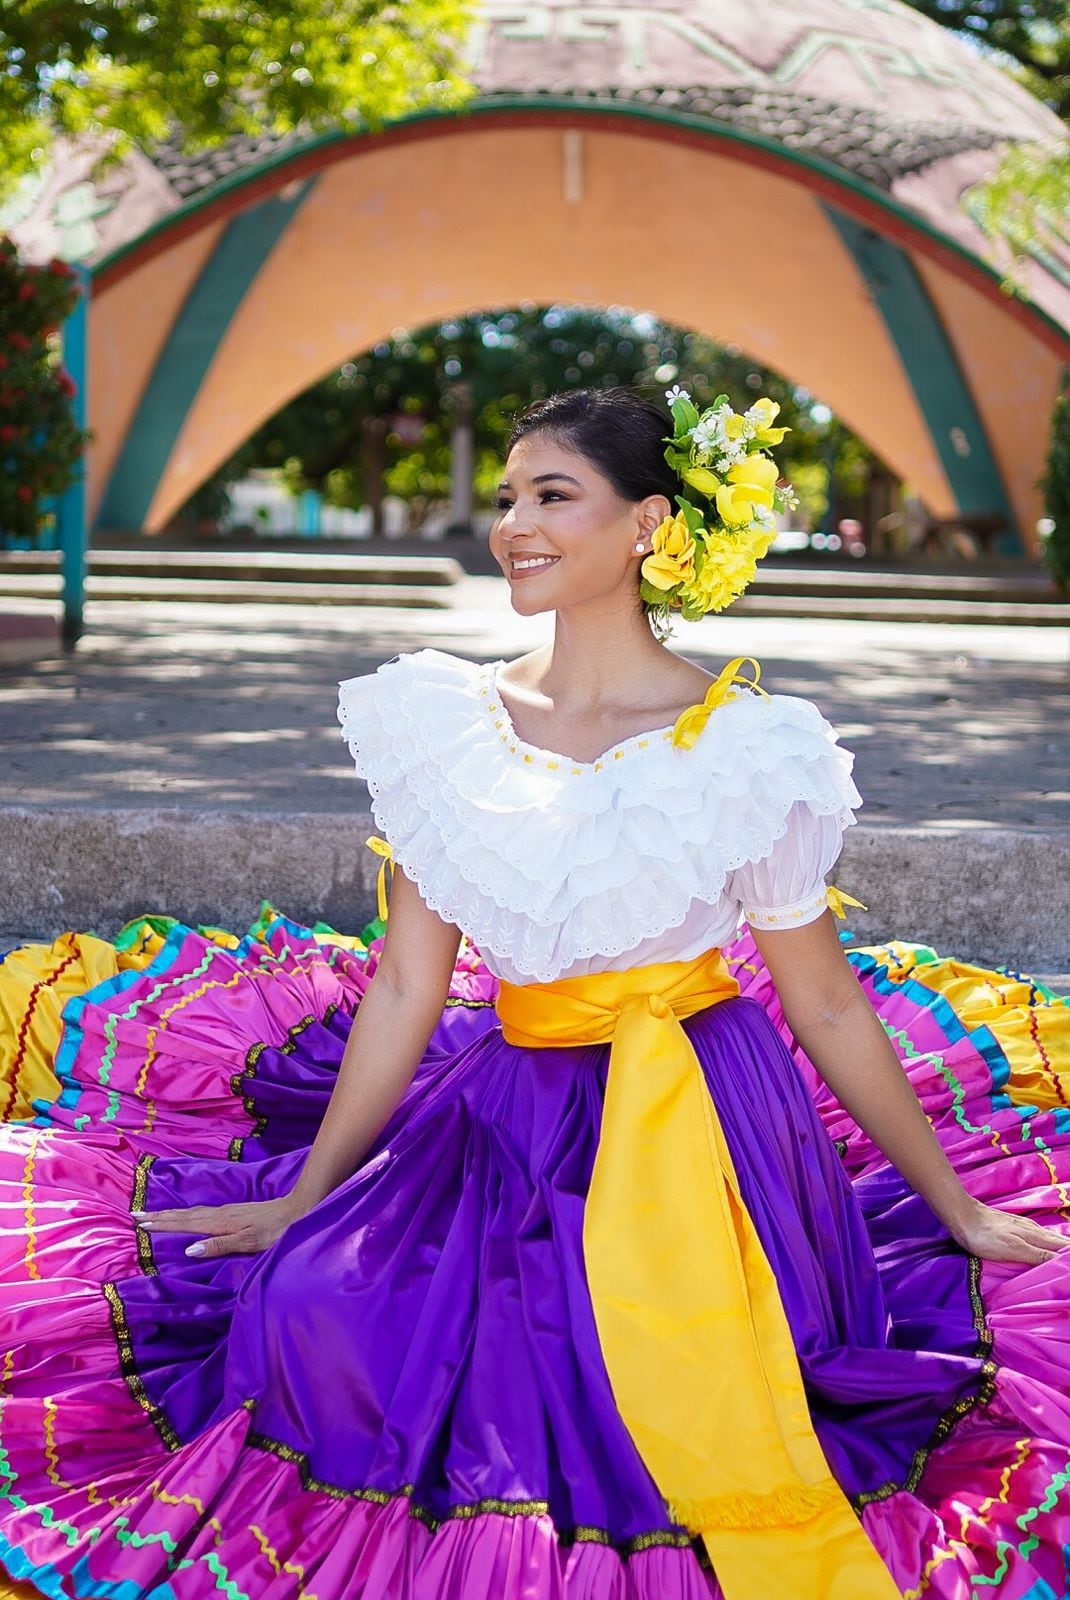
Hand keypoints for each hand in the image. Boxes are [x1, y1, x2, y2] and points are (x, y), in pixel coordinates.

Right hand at [132, 1194, 301, 1258]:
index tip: (139, 1222)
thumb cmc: (275, 1230)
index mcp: (219, 1222)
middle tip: (135, 1215)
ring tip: (153, 1215)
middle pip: (183, 1215)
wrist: (297, 1211)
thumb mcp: (248, 1242)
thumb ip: (219, 1246)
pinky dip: (186, 1215)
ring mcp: (226, 1212)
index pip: (184, 1223)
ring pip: (191, 1213)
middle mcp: (219, 1214)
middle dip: (160, 1216)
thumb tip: (188, 1249)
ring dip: (171, 1214)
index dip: (162, 1224)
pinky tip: (187, 1216)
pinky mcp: (233, 1213)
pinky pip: (201, 1213)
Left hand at [948, 1198, 1069, 1266]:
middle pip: (1060, 1242)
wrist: (963, 1216)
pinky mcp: (1016, 1227)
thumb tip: (1063, 1261)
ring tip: (1066, 1261)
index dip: (1069, 1258)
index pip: (1064, 1247)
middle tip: (1068, 1270)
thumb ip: (1038, 1255)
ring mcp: (1025, 1227)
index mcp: (1037, 1235)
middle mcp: (1035, 1229)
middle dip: (1068, 1253)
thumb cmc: (985, 1236)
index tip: (1069, 1273)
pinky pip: (1040, 1237)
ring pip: (1051, 1239)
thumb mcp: (1013, 1249)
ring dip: (1062, 1249)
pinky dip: (1049, 1245)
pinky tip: (1047, 1249)